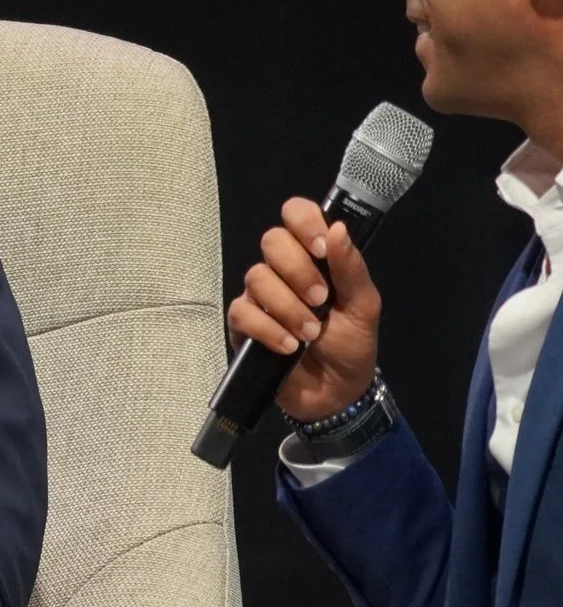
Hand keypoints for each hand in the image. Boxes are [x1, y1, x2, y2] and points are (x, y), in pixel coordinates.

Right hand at [226, 197, 381, 421]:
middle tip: (320, 299)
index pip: (296, 214)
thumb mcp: (364, 307)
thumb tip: (338, 229)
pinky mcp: (243, 325)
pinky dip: (268, 329)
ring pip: (257, 277)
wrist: (335, 392)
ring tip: (310, 333)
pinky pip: (243, 312)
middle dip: (298, 271)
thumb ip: (351, 269)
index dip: (304, 221)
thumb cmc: (352, 345)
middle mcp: (283, 270)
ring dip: (288, 307)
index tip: (321, 248)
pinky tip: (288, 346)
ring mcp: (260, 296)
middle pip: (272, 241)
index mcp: (314, 257)